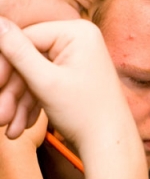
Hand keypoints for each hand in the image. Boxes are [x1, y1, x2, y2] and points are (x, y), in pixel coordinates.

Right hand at [0, 17, 132, 152]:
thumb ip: (16, 50)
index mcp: (78, 33)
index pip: (24, 38)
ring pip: (33, 75)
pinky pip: (44, 84)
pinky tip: (21, 126)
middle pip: (27, 59)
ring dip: (17, 101)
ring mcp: (77, 59)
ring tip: (8, 127)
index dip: (4, 63)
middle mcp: (80, 41)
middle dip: (11, 90)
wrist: (110, 145)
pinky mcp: (73, 76)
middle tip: (0, 116)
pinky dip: (31, 103)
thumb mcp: (45, 81)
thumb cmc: (86, 114)